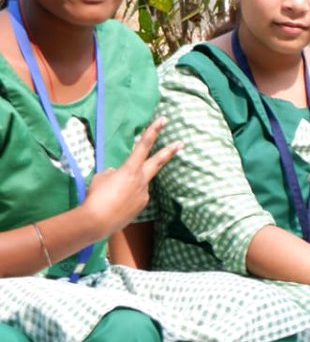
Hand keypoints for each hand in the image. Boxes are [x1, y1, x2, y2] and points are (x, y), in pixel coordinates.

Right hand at [84, 119, 180, 236]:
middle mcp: (142, 179)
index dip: (153, 131)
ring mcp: (144, 193)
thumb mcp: (101, 177)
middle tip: (181, 143)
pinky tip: (115, 205)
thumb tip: (118, 173)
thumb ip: (113, 172)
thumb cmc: (97, 196)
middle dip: (169, 151)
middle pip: (158, 162)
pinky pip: (134, 196)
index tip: (163, 120)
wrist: (97, 221)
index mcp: (131, 169)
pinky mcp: (142, 206)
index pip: (144, 145)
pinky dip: (126, 197)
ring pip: (139, 183)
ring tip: (112, 196)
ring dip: (127, 186)